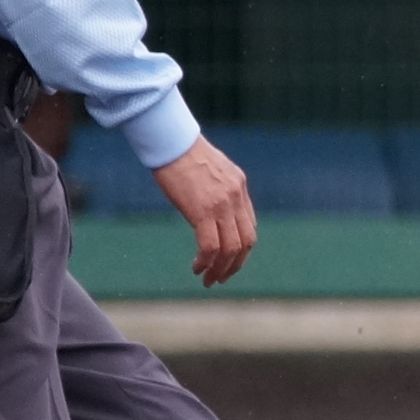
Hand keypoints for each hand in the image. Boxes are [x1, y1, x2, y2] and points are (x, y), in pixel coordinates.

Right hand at [151, 136, 255, 286]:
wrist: (170, 140)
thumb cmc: (182, 152)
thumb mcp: (212, 169)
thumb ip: (220, 188)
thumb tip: (215, 205)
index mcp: (240, 187)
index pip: (249, 226)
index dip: (241, 247)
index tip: (228, 258)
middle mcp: (236, 198)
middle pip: (246, 242)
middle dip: (236, 264)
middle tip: (222, 277)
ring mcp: (222, 205)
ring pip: (231, 248)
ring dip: (221, 269)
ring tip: (209, 279)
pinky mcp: (203, 211)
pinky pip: (211, 246)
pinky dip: (207, 261)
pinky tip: (197, 267)